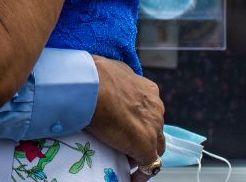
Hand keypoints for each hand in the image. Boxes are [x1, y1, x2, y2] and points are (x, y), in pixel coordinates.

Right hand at [85, 56, 163, 177]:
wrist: (90, 86)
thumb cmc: (92, 76)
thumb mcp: (106, 73)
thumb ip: (111, 81)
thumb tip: (101, 81)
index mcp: (147, 89)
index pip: (148, 111)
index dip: (138, 121)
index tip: (125, 126)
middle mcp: (155, 107)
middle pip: (154, 129)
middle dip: (142, 136)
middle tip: (123, 143)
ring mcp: (152, 127)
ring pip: (155, 146)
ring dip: (141, 153)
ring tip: (126, 161)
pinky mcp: (145, 145)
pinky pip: (149, 165)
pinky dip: (141, 173)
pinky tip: (131, 177)